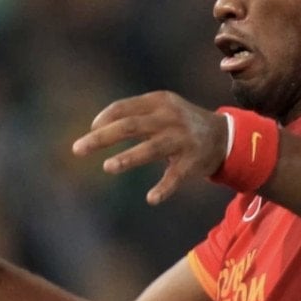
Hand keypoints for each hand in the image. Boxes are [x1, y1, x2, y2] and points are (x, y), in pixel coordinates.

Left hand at [71, 91, 227, 204]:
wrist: (223, 136)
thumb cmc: (180, 123)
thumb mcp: (162, 109)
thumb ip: (135, 114)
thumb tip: (96, 129)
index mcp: (159, 102)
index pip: (124, 108)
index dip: (104, 119)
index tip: (90, 130)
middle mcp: (170, 118)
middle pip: (130, 126)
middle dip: (102, 138)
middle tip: (77, 149)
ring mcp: (182, 139)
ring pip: (151, 148)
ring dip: (128, 158)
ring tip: (107, 167)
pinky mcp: (193, 161)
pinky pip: (175, 176)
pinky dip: (164, 188)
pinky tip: (151, 199)